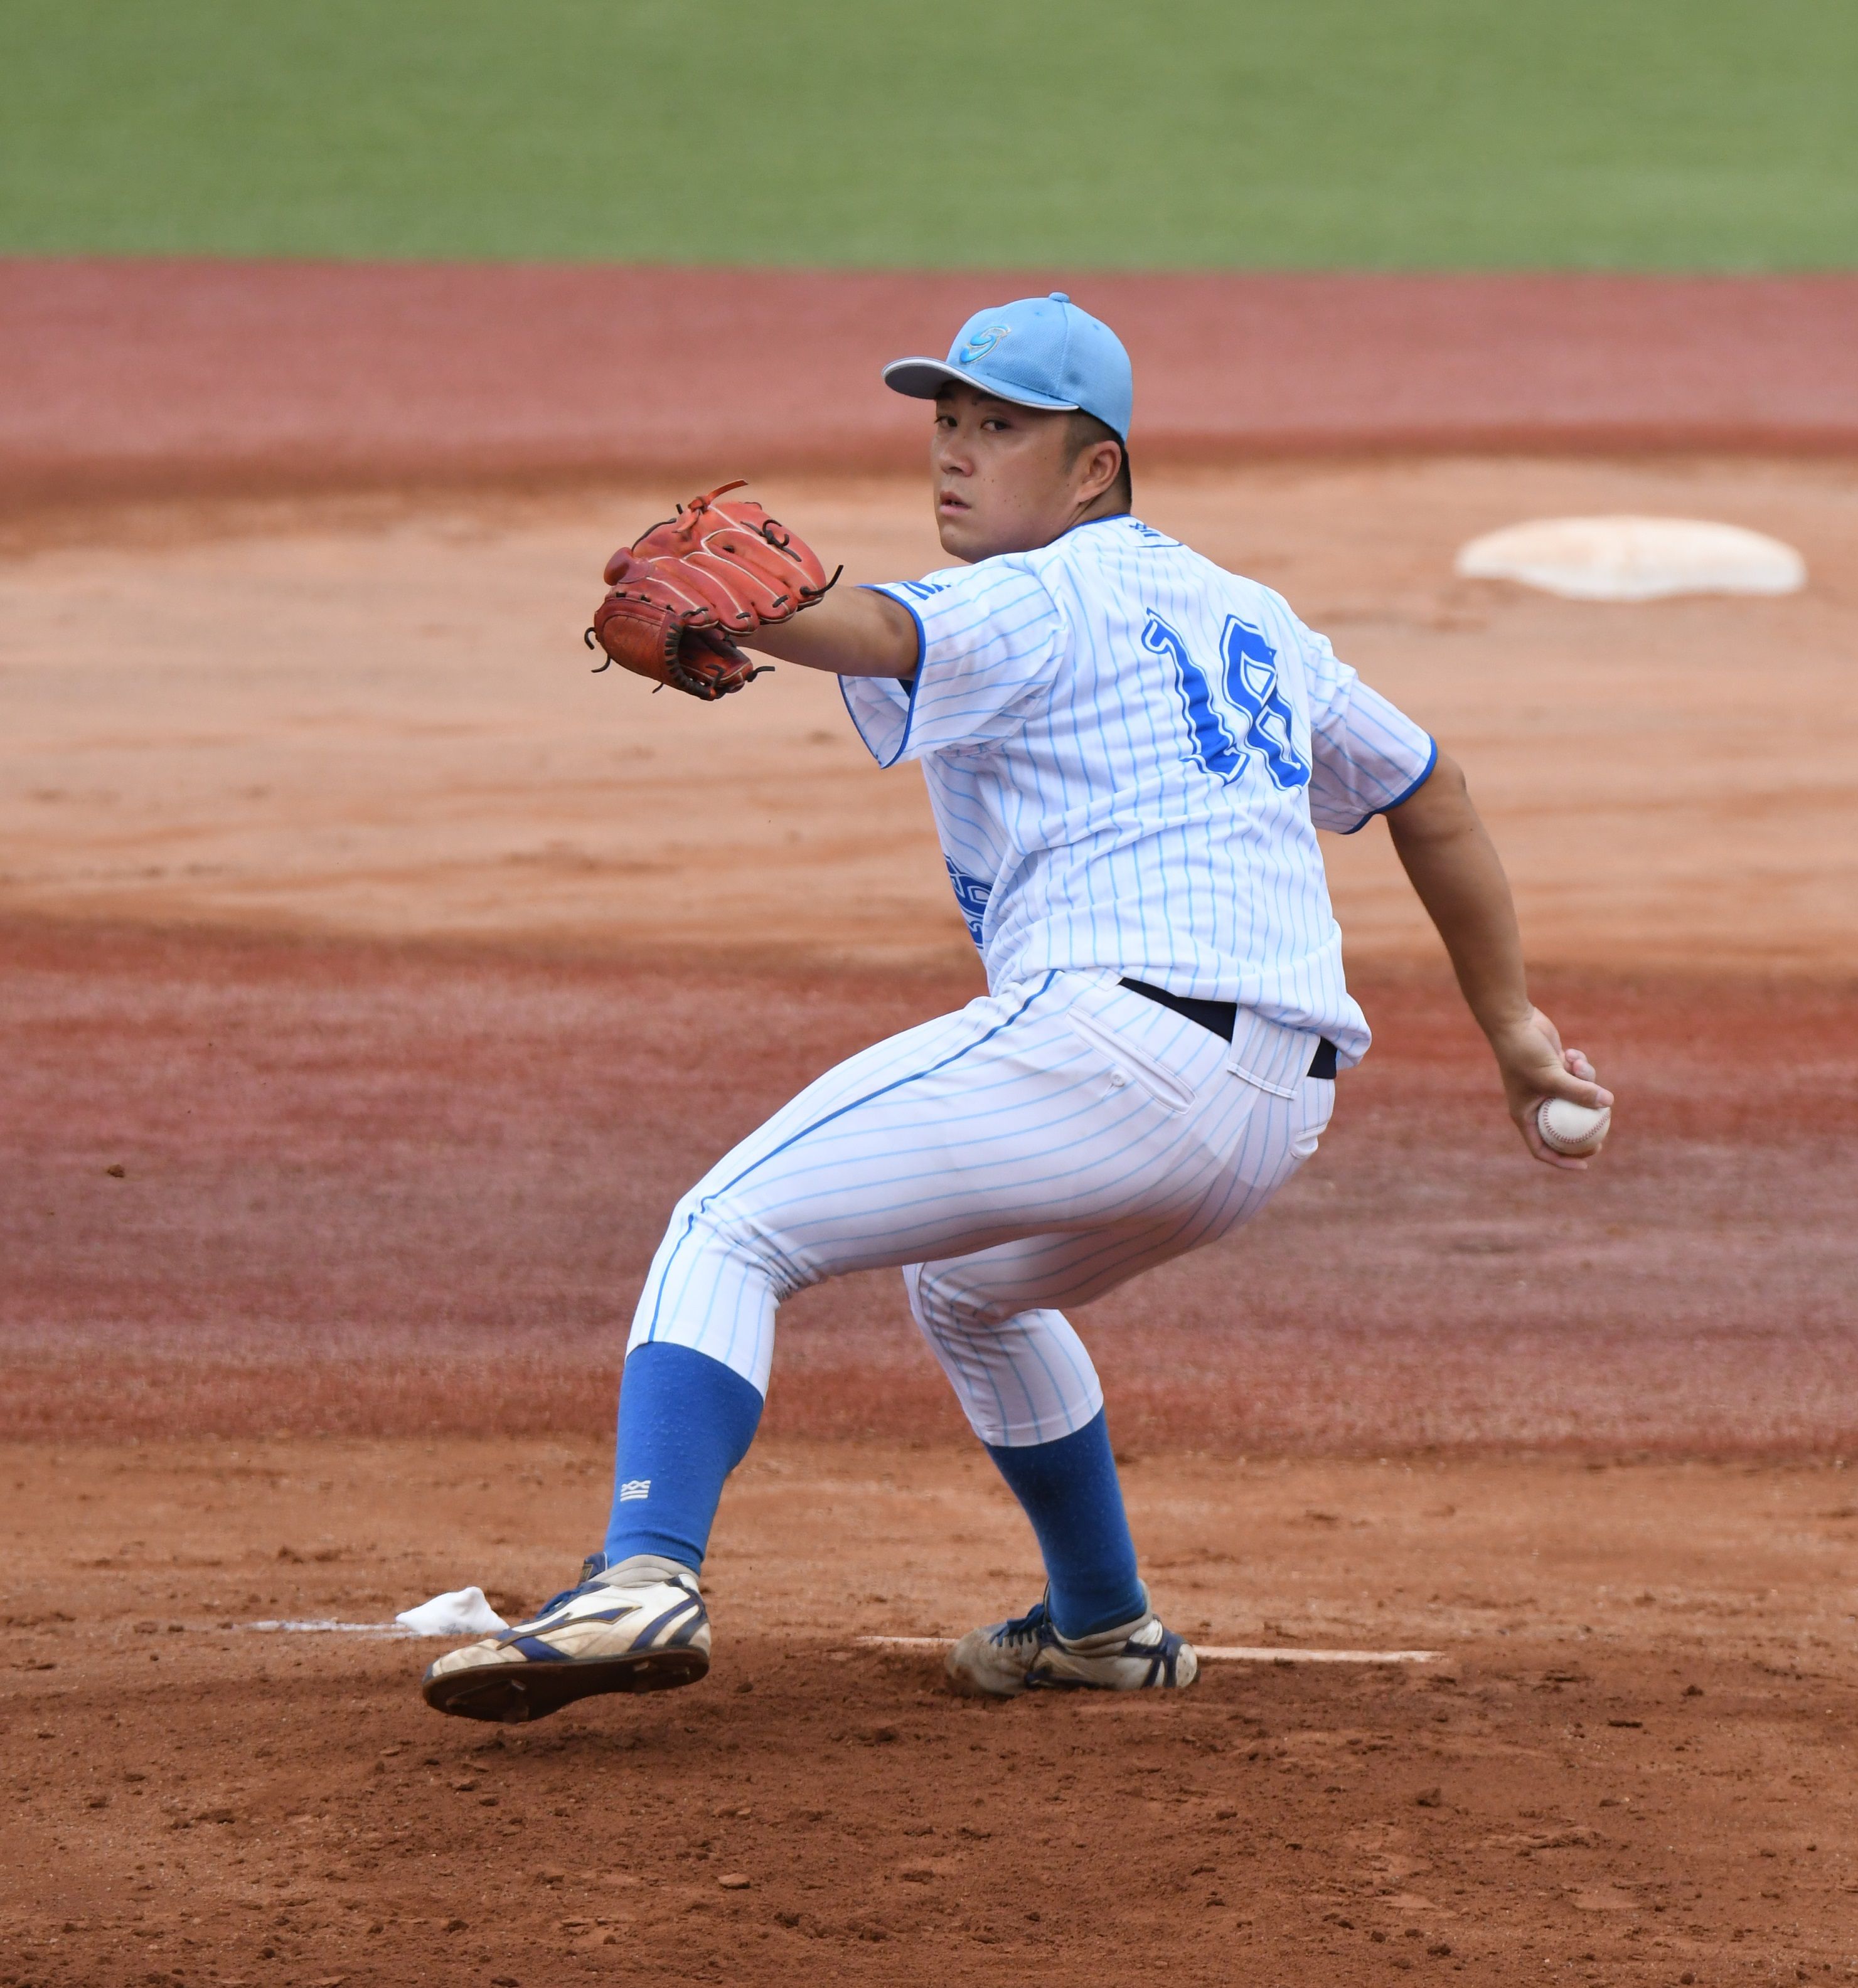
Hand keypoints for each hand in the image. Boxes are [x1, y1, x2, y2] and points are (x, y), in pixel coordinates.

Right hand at [1487, 1007, 1614, 1171]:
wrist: (1514, 1021)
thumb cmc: (1524, 1053)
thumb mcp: (1552, 1077)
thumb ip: (1580, 1091)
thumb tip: (1609, 1104)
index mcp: (1525, 1114)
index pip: (1542, 1148)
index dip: (1563, 1160)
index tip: (1586, 1164)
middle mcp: (1535, 1104)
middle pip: (1564, 1127)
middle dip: (1585, 1128)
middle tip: (1604, 1130)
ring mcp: (1547, 1087)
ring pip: (1576, 1096)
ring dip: (1584, 1081)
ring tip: (1577, 1064)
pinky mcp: (1556, 1070)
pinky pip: (1577, 1077)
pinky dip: (1580, 1066)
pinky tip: (1572, 1052)